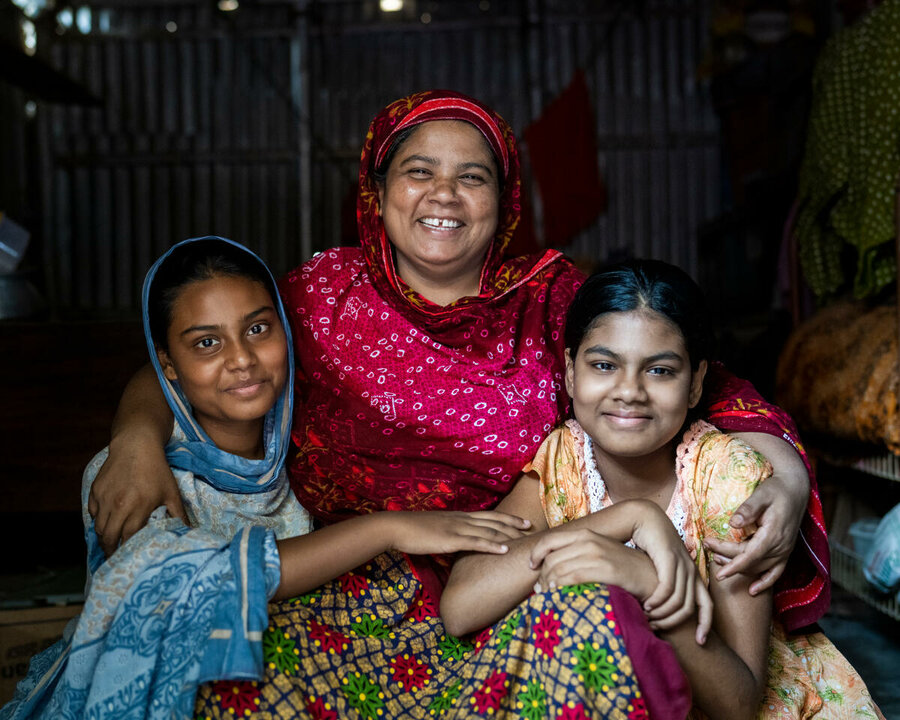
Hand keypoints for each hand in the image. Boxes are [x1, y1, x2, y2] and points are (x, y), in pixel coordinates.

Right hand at [88, 435, 184, 555]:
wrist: (136, 444)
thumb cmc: (156, 470)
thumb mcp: (171, 492)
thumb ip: (178, 514)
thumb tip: (188, 531)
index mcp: (138, 507)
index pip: (128, 538)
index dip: (128, 550)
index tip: (129, 559)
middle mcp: (118, 505)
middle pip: (109, 537)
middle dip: (111, 550)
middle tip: (115, 558)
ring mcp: (104, 498)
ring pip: (98, 527)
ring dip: (104, 537)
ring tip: (110, 543)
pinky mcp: (95, 491)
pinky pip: (92, 512)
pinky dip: (98, 520)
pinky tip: (106, 523)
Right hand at [388, 511, 530, 555]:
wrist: (398, 527)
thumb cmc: (415, 530)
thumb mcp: (438, 529)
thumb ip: (451, 533)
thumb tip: (460, 542)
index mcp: (460, 516)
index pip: (490, 515)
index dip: (508, 518)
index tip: (523, 522)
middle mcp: (462, 520)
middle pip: (494, 521)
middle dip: (514, 525)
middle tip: (532, 529)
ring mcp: (458, 529)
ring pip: (489, 530)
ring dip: (509, 535)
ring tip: (524, 540)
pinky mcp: (451, 540)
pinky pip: (476, 543)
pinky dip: (492, 546)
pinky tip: (505, 550)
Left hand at [529, 526, 651, 595]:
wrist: (650, 575)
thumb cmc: (620, 567)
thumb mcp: (597, 553)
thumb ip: (577, 554)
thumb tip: (550, 566)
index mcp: (585, 533)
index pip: (549, 540)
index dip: (536, 554)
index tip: (531, 566)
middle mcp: (589, 540)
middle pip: (552, 559)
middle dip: (541, 576)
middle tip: (539, 590)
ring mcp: (597, 554)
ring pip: (559, 570)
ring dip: (548, 585)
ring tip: (547, 596)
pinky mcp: (606, 569)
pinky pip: (573, 578)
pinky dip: (561, 588)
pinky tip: (559, 596)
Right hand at [630, 511, 712, 643]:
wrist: (646, 518)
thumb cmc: (651, 546)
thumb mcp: (662, 568)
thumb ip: (665, 585)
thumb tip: (662, 608)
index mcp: (693, 575)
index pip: (707, 605)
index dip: (706, 625)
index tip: (700, 643)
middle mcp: (692, 571)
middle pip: (691, 608)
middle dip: (674, 623)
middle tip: (658, 629)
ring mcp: (682, 564)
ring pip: (679, 600)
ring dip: (663, 614)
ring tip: (648, 618)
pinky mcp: (670, 559)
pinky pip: (667, 587)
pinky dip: (657, 600)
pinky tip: (647, 605)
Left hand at [703, 474, 804, 594]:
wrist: (796, 490)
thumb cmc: (777, 490)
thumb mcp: (762, 494)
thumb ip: (748, 509)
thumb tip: (732, 523)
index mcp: (773, 534)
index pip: (750, 555)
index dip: (734, 566)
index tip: (718, 573)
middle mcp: (780, 547)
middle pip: (750, 561)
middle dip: (727, 559)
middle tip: (707, 545)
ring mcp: (784, 551)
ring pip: (759, 568)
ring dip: (739, 568)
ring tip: (717, 560)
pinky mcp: (785, 552)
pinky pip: (775, 573)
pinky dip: (764, 582)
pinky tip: (752, 591)